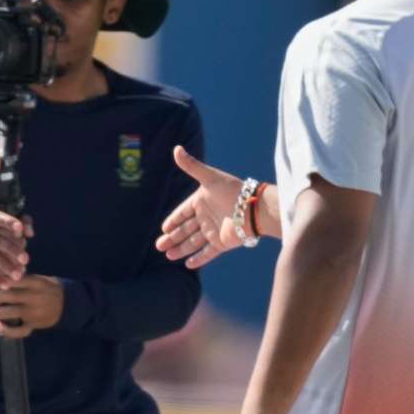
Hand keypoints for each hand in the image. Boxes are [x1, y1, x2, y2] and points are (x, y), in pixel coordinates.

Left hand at [0, 274, 62, 338]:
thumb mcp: (38, 279)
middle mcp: (34, 297)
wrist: (66, 304)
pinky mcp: (34, 325)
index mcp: (35, 283)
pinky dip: (6, 331)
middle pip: (7, 296)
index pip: (13, 280)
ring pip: (9, 313)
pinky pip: (18, 331)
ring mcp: (34, 312)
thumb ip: (21, 278)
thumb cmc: (45, 288)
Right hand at [156, 145, 245, 268]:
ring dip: (181, 249)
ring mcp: (214, 231)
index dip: (174, 220)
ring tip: (168, 255)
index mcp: (202, 202)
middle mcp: (207, 217)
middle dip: (172, 238)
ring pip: (193, 242)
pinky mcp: (222, 243)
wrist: (254, 208)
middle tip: (159, 246)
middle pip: (186, 229)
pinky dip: (198, 259)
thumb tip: (176, 148)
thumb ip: (192, 166)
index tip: (164, 227)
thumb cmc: (233, 190)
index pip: (183, 212)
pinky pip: (208, 252)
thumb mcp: (210, 178)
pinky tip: (187, 264)